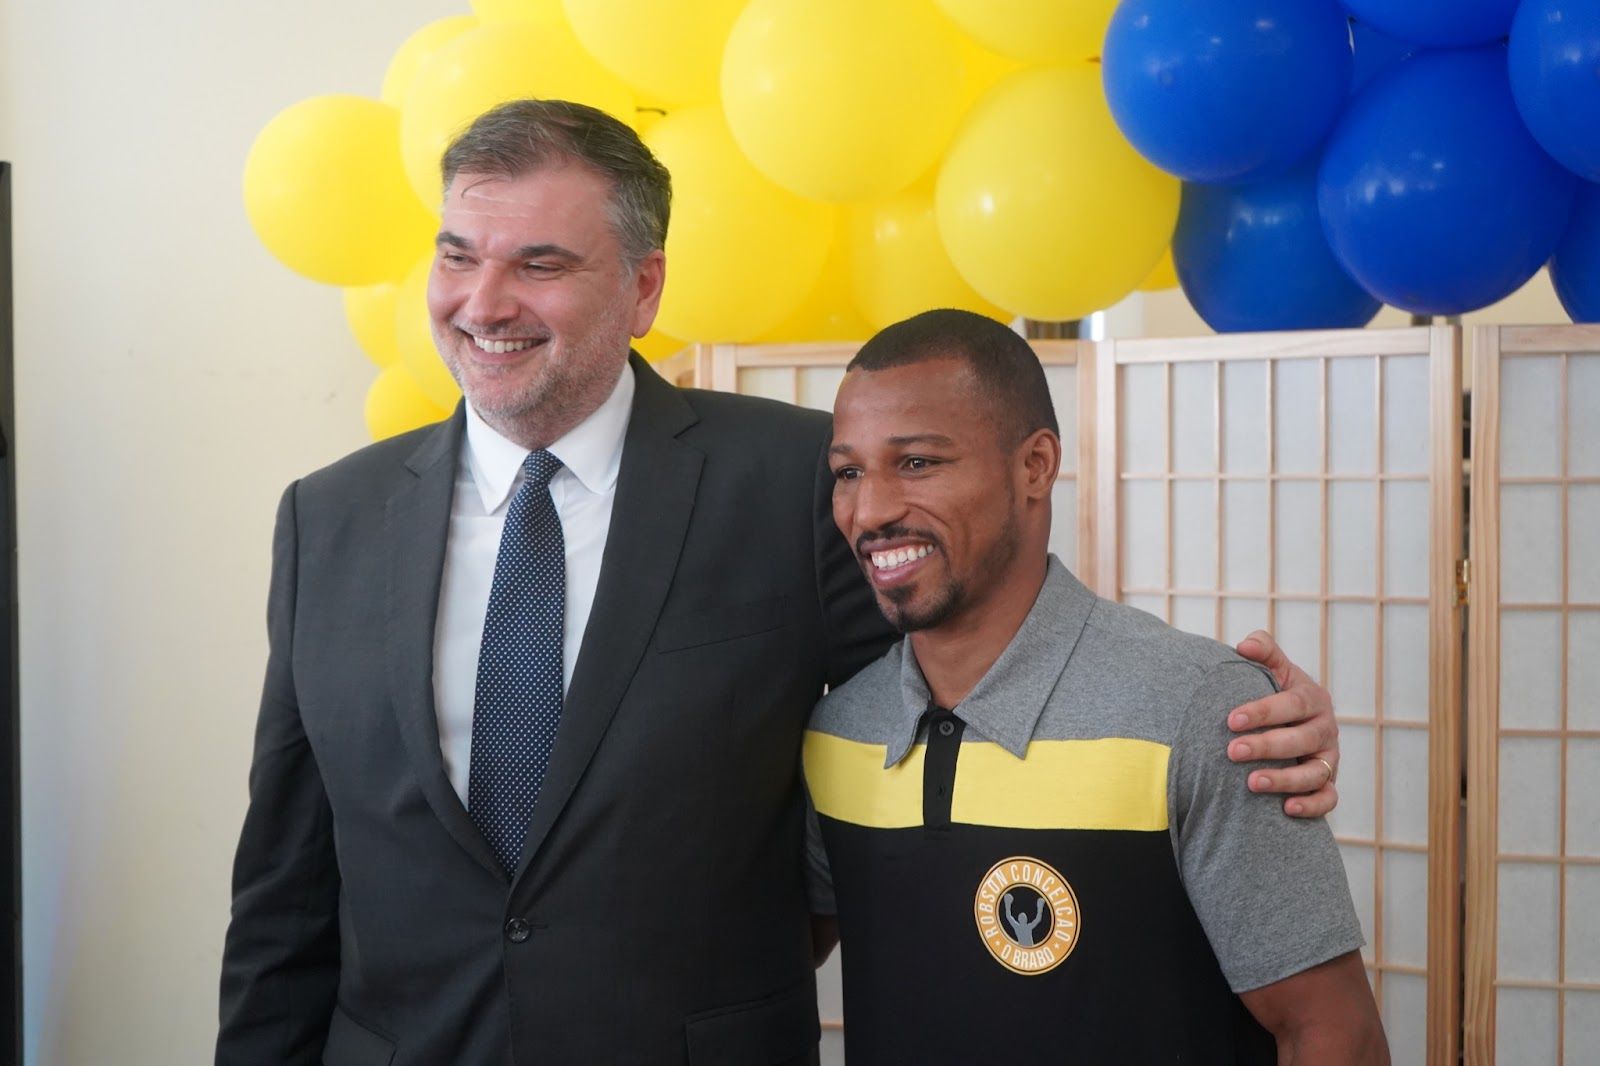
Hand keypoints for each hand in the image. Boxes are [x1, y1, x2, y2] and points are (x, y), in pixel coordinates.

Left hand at [1228, 630, 1339, 818]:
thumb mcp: (1272, 670)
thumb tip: (1245, 645)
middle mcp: (1325, 729)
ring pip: (1316, 772)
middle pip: (1303, 739)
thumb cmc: (1272, 693)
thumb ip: (1263, 651)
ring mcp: (1329, 758)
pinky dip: (1312, 805)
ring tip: (1251, 782)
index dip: (1264, 711)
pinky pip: (1328, 799)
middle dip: (1267, 746)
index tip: (1231, 720)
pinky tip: (1287, 809)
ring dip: (1285, 779)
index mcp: (1313, 698)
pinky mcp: (1328, 784)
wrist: (1286, 723)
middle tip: (1232, 751)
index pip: (1293, 703)